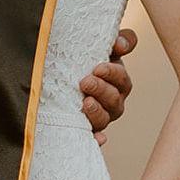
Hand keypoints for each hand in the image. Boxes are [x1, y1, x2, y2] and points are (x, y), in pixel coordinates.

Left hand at [78, 26, 136, 145]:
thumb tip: (121, 43)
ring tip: (86, 102)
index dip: (113, 74)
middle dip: (101, 90)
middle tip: (85, 81)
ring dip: (97, 112)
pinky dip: (96, 138)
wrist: (57, 72)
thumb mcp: (99, 45)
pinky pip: (93, 138)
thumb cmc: (82, 57)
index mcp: (116, 80)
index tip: (98, 67)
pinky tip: (97, 138)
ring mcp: (99, 116)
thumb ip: (117, 40)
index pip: (122, 79)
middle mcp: (112, 100)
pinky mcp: (86, 128)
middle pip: (114, 100)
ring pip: (105, 119)